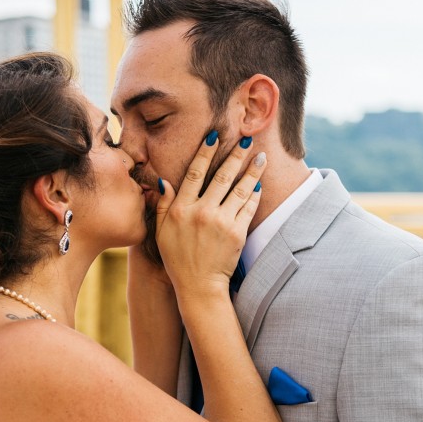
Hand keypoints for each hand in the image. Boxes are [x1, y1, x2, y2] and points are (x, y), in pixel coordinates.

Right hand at [155, 135, 264, 298]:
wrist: (198, 285)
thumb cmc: (177, 258)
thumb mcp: (161, 231)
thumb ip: (162, 205)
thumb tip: (163, 181)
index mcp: (181, 209)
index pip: (194, 173)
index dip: (205, 152)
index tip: (214, 136)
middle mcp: (201, 212)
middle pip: (221, 176)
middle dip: (235, 155)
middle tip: (246, 139)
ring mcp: (220, 222)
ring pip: (239, 189)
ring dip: (252, 171)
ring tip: (261, 157)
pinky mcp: (237, 233)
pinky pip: (248, 208)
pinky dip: (254, 195)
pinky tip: (259, 184)